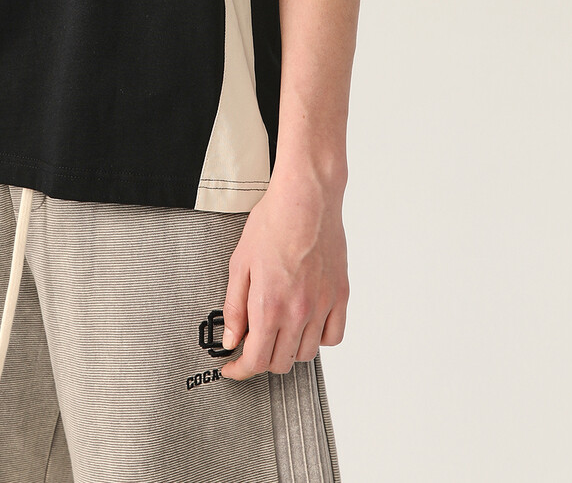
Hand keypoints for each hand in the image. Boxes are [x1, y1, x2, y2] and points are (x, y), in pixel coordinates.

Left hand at [218, 163, 347, 378]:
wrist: (306, 199)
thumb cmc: (272, 223)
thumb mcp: (239, 264)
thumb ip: (234, 307)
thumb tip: (232, 339)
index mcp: (269, 305)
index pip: (256, 360)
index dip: (240, 371)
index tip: (233, 368)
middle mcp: (298, 312)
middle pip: (281, 362)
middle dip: (262, 359)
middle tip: (252, 343)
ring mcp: (322, 306)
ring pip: (307, 354)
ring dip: (289, 350)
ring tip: (278, 330)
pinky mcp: (340, 297)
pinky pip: (332, 336)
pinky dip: (318, 339)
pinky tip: (306, 324)